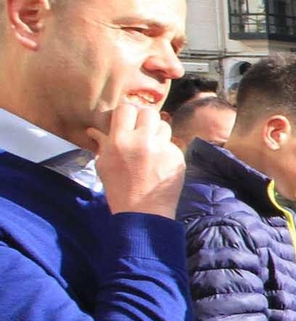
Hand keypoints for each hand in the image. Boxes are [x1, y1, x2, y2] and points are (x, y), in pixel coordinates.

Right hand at [91, 103, 184, 217]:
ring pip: (164, 126)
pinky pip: (173, 144)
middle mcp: (143, 141)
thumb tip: (92, 130)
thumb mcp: (104, 164)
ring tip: (151, 147)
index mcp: (120, 140)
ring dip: (157, 133)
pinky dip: (166, 150)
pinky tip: (160, 163)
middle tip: (141, 131)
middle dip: (144, 120)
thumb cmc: (119, 188)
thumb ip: (102, 143)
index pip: (126, 108)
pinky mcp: (177, 158)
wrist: (143, 212)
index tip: (127, 121)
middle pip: (149, 112)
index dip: (127, 113)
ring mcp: (163, 149)